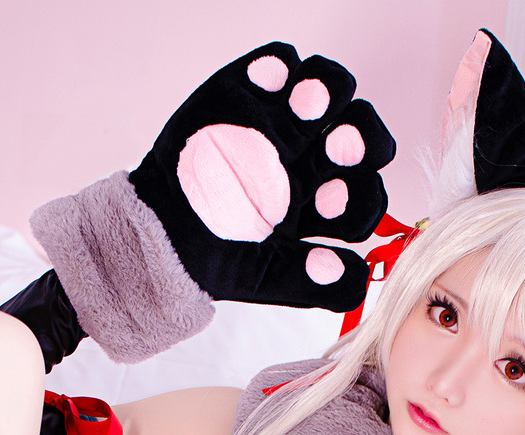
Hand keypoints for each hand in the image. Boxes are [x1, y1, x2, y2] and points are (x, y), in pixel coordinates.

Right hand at [128, 41, 395, 311]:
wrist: (158, 227)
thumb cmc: (214, 254)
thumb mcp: (262, 277)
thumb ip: (311, 281)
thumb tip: (360, 280)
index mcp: (326, 204)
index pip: (366, 191)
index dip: (361, 194)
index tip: (332, 202)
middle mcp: (315, 159)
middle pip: (361, 135)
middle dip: (360, 138)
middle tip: (339, 144)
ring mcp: (288, 120)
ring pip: (332, 90)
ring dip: (328, 93)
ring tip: (305, 104)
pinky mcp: (255, 88)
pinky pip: (281, 63)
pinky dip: (281, 67)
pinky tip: (269, 85)